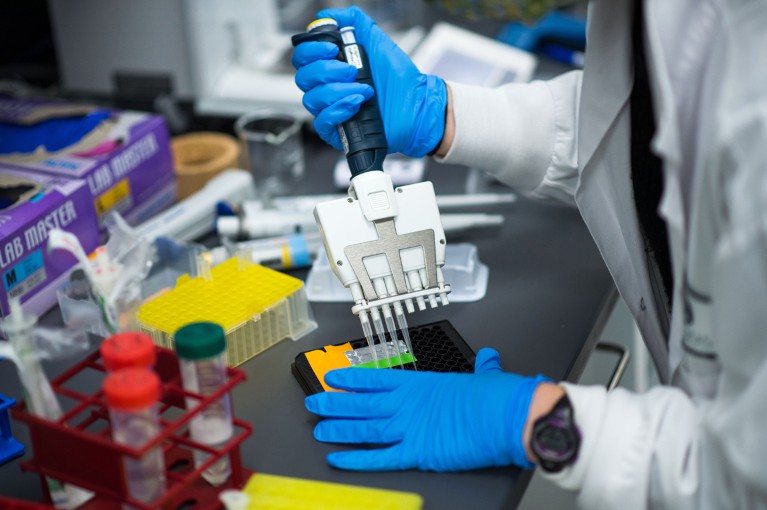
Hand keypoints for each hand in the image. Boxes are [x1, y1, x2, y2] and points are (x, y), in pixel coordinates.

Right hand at [291, 6, 446, 156]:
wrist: (417, 106)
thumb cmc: (399, 79)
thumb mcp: (377, 41)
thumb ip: (354, 22)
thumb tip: (326, 15)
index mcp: (331, 67)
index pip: (302, 58)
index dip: (311, 51)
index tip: (333, 48)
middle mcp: (327, 88)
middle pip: (303, 78)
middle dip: (327, 70)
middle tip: (352, 70)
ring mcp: (331, 110)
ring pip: (312, 99)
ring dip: (339, 90)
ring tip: (365, 89)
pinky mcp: (337, 131)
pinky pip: (322, 122)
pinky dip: (338, 109)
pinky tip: (356, 103)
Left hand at [305, 348, 549, 471]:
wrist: (505, 416)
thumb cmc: (495, 396)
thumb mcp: (486, 375)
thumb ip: (482, 368)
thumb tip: (489, 359)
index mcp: (420, 383)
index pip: (375, 377)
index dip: (350, 377)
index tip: (333, 377)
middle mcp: (407, 404)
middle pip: (361, 402)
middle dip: (334, 404)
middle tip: (313, 403)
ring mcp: (408, 428)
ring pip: (363, 428)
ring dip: (339, 429)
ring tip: (318, 429)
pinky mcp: (416, 452)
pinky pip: (379, 457)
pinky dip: (357, 459)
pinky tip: (338, 459)